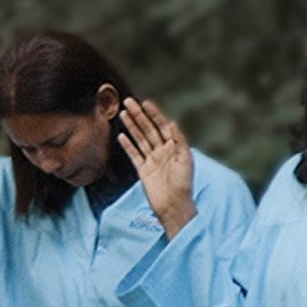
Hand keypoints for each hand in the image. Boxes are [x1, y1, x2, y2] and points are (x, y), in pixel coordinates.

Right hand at [117, 98, 196, 238]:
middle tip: (128, 102)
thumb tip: (172, 122)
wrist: (173, 205)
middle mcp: (163, 151)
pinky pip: (134, 155)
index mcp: (175, 147)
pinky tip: (121, 135)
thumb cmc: (183, 183)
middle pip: (149, 129)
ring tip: (123, 113)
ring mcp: (152, 160)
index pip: (163, 126)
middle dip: (139, 115)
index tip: (145, 103)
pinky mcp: (143, 170)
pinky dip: (127, 145)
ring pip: (140, 139)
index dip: (155, 114)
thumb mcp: (185, 159)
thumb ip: (179, 140)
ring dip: (132, 126)